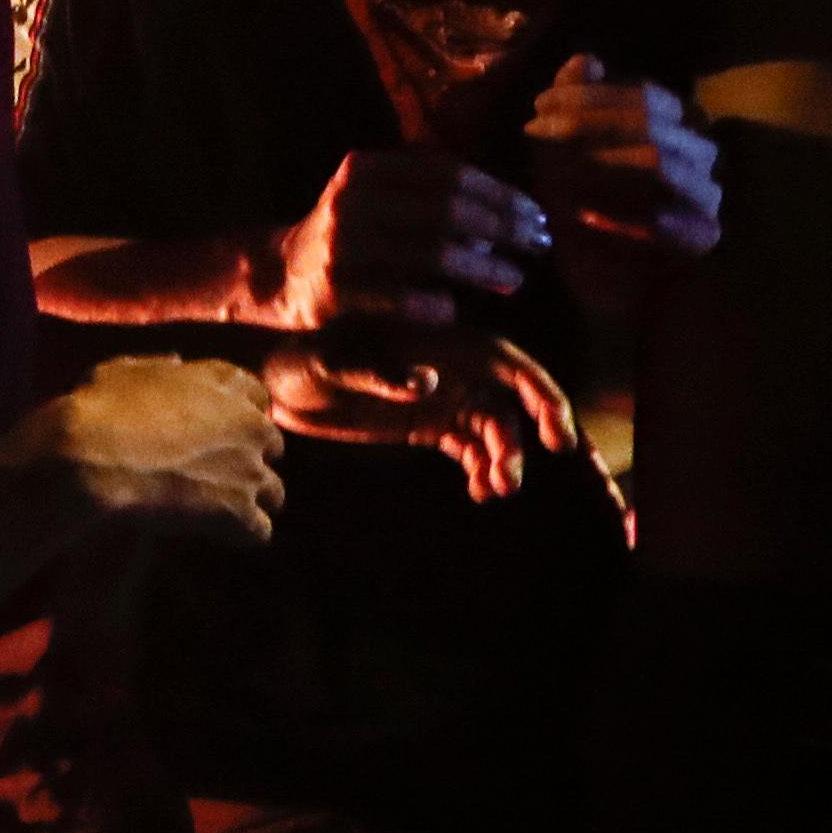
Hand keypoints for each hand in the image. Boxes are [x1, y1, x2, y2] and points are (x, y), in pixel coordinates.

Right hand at [20, 357, 284, 541]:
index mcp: (223, 383)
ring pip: (275, 492)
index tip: (222, 429)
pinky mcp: (238, 510)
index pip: (257, 396)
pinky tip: (217, 535)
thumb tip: (176, 362)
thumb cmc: (97, 410)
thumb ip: (157, 366)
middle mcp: (247, 422)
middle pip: (273, 445)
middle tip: (219, 474)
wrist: (90, 457)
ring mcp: (248, 468)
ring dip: (250, 500)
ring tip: (219, 512)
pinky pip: (259, 531)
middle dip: (250, 458)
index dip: (240, 413)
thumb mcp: (122, 371)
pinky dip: (239, 535)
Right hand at [260, 147, 547, 328]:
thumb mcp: (379, 199)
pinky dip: (437, 303)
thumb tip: (512, 214)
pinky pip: (403, 297)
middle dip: (504, 227)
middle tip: (539, 245)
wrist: (279, 274)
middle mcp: (351, 200)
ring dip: (484, 268)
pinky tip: (455, 310)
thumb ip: (431, 197)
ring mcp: (341, 245)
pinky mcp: (335, 290)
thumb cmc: (351, 237)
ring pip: (432, 252)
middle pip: (447, 208)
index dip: (500, 194)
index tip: (536, 216)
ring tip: (515, 279)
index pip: (449, 174)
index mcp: (366, 169)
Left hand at [262, 322, 572, 503]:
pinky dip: (483, 469)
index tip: (556, 438)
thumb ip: (381, 373)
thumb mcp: (335, 363)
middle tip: (511, 479)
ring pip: (495, 431)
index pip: (511, 365)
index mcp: (440, 341)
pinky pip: (471, 449)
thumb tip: (429, 383)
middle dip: (525, 440)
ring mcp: (442, 398)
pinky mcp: (427, 425)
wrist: (275, 380)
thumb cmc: (302, 357)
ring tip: (493, 490)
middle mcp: (452, 368)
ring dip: (504, 461)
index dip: (542, 397)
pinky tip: (480, 491)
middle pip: (512, 403)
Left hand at [528, 56, 723, 260]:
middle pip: (649, 126)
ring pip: (659, 166)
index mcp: (676, 127)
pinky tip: (581, 219)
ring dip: (599, 165)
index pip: (644, 96)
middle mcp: (699, 156)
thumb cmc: (587, 206)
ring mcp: (706, 198)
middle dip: (586, 125)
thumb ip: (576, 105)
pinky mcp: (701, 241)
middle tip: (535, 131)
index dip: (590, 96)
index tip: (539, 103)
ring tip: (551, 176)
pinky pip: (669, 224)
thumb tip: (584, 61)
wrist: (610, 281)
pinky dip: (623, 218)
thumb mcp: (567, 152)